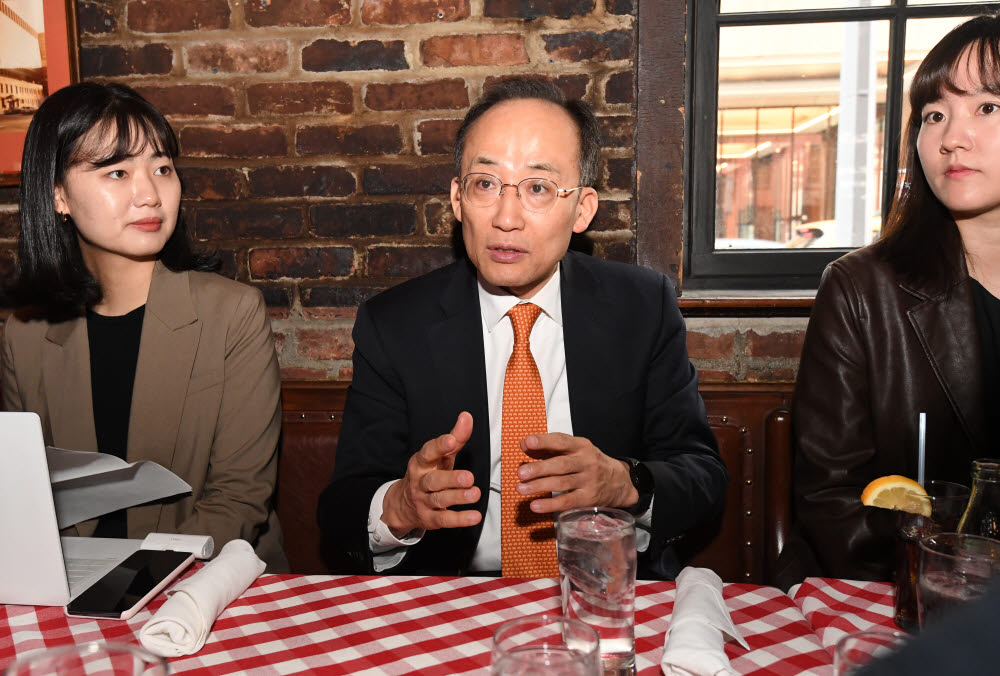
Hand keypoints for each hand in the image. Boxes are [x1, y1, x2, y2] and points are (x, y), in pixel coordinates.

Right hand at [381, 412, 482, 537]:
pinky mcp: (430, 519)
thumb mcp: (439, 456)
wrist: (403, 504)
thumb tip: (467, 416)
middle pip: (434, 481)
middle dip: (451, 479)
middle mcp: (420, 482)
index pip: (428, 453)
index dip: (439, 446)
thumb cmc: (427, 474)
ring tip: (475, 494)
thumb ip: (455, 437)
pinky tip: (474, 516)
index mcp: (421, 463)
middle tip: (469, 477)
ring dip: (458, 498)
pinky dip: (459, 519)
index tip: (451, 440)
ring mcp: (424, 501)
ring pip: (439, 500)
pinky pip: (444, 519)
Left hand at [515, 433, 639, 513]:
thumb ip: (549, 448)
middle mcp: (586, 462)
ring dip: (539, 487)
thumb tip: (525, 445)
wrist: (620, 482)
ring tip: (521, 489)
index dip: (544, 442)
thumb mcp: (575, 450)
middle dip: (539, 469)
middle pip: (561, 465)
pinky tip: (536, 505)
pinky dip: (550, 504)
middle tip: (521, 473)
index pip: (561, 441)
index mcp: (580, 446)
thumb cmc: (589, 463)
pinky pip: (567, 501)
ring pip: (562, 483)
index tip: (527, 443)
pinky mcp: (588, 499)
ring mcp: (588, 481)